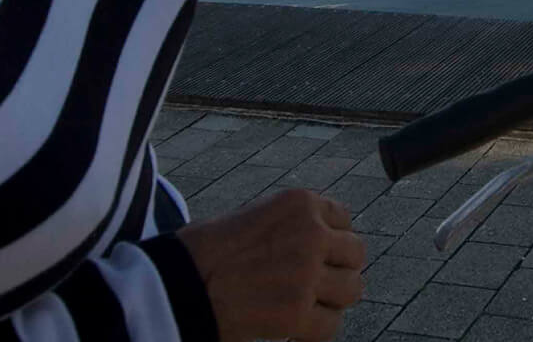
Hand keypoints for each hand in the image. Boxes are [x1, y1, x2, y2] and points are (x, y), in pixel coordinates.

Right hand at [175, 189, 366, 341]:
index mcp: (300, 203)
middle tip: (312, 285)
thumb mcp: (256, 216)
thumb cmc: (206, 251)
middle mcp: (311, 233)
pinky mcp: (297, 312)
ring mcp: (306, 273)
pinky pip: (332, 325)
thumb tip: (327, 244)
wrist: (176, 282)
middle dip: (337, 270)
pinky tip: (294, 328)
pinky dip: (316, 331)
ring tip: (304, 306)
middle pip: (356, 254)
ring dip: (331, 301)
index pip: (344, 219)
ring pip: (352, 290)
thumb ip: (293, 226)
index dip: (330, 241)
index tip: (314, 255)